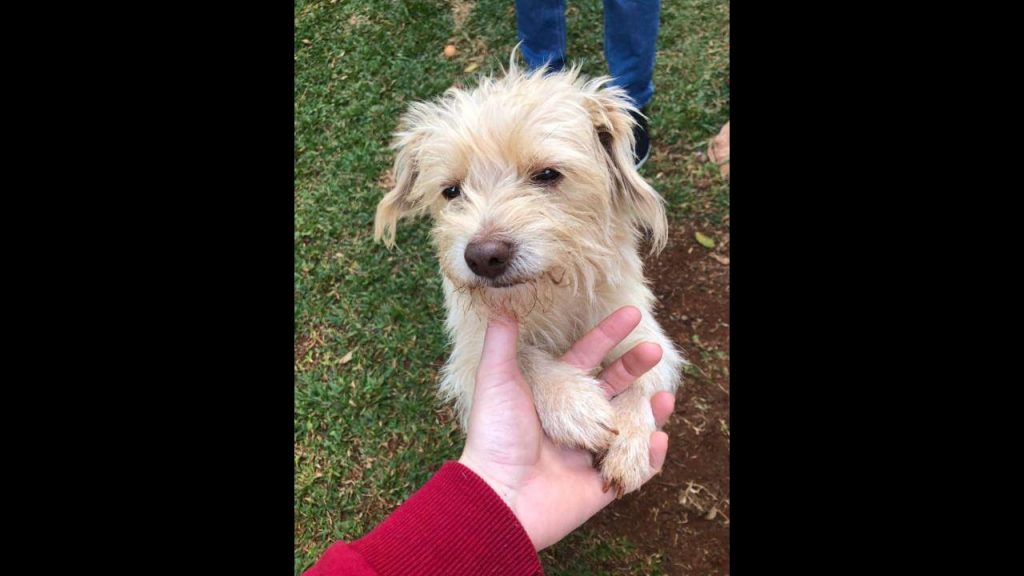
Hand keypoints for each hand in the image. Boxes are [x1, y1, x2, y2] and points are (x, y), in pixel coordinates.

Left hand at [458, 306, 674, 549]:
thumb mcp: (495, 382)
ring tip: (665, 397)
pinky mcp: (600, 483)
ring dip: (649, 410)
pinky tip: (659, 438)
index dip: (608, 335)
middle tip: (655, 350)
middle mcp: (574, 420)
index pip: (586, 357)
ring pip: (628, 425)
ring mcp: (589, 452)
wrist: (498, 494)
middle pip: (613, 387)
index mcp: (554, 395)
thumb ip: (502, 344)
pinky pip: (634, 469)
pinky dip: (651, 456)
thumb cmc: (493, 436)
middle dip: (635, 367)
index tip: (631, 313)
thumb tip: (502, 306)